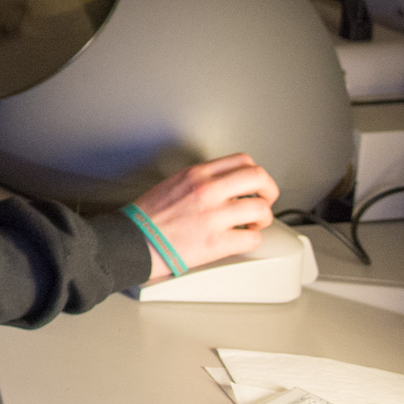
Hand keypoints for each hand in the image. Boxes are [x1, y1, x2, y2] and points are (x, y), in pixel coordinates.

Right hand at [131, 153, 278, 281]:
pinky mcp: (216, 242)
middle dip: (269, 192)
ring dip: (262, 219)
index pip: (242, 161)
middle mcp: (207, 190)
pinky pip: (252, 238)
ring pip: (261, 210)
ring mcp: (213, 216)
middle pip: (258, 179)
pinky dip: (251, 240)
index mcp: (197, 174)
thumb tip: (228, 184)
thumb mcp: (174, 183)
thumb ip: (203, 180)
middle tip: (264, 202)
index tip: (255, 184)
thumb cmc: (149, 216)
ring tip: (252, 224)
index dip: (256, 173)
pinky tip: (240, 239)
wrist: (134, 240)